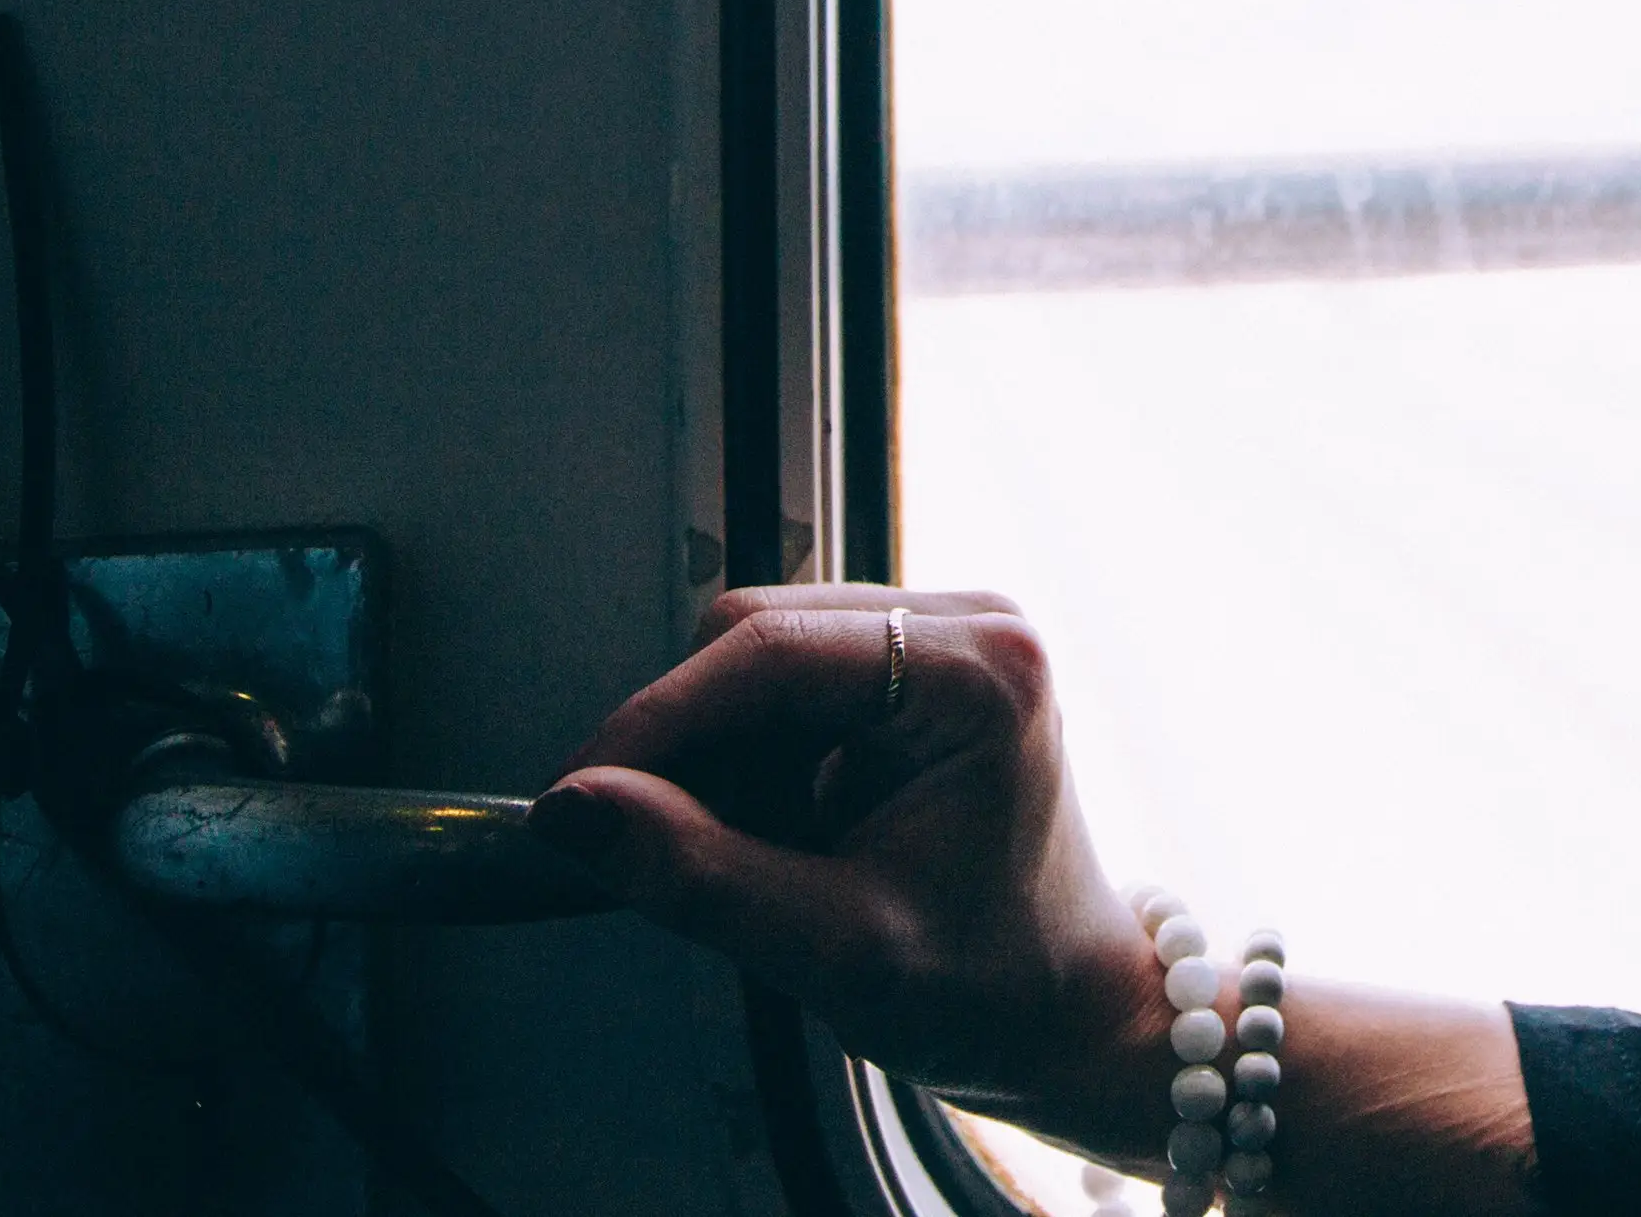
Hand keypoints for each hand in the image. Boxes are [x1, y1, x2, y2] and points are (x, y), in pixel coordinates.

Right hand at [538, 586, 1168, 1151]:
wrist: (1066, 1015)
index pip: (769, 651)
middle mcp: (970, 625)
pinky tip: (786, 840)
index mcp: (982, 670)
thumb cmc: (990, 990)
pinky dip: (754, 767)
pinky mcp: (913, 674)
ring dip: (723, 762)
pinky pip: (783, 693)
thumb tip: (575, 810)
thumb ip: (697, 874)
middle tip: (666, 854)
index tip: (574, 798)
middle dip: (691, 748)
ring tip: (765, 862)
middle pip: (754, 640)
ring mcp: (943, 643)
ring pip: (756, 664)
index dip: (655, 722)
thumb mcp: (835, 950)